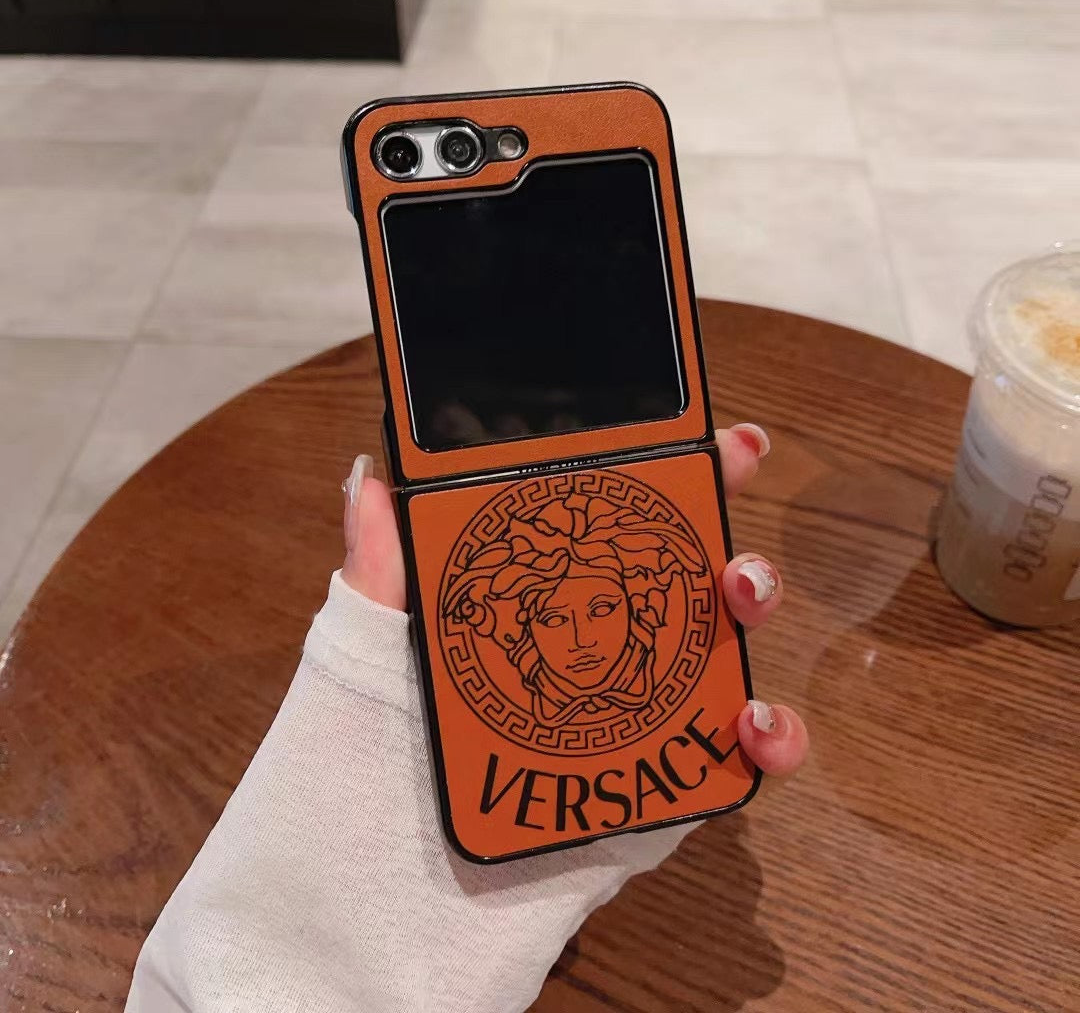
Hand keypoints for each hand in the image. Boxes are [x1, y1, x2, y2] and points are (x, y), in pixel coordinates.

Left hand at [341, 422, 808, 779]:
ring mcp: (639, 712)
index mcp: (542, 600)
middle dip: (733, 537)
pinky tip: (753, 725)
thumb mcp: (367, 651)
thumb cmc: (369, 763)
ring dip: (757, 609)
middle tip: (733, 549)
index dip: (677, 471)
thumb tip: (370, 476)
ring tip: (742, 602)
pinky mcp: (662, 782)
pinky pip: (736, 755)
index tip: (723, 438)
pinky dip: (772, 735)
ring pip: (726, 647)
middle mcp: (603, 645)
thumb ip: (382, 571)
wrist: (390, 898)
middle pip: (691, 573)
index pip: (617, 519)